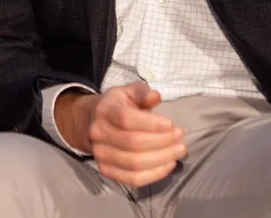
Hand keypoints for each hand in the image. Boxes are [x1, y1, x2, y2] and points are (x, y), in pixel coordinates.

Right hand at [56, 81, 185, 186]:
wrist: (91, 123)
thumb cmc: (117, 106)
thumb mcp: (128, 92)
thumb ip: (142, 92)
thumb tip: (155, 96)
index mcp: (104, 110)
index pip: (126, 119)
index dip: (151, 124)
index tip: (171, 124)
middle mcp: (99, 133)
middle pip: (133, 143)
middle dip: (162, 141)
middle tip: (180, 137)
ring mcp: (100, 154)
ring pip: (134, 163)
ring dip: (162, 159)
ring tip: (178, 150)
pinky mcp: (105, 170)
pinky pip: (132, 178)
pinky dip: (154, 174)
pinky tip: (168, 164)